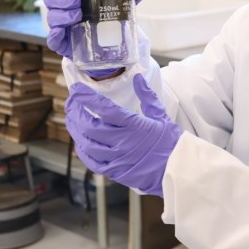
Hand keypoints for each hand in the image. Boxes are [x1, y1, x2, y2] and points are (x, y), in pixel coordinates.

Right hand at [43, 0, 149, 58]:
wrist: (109, 47)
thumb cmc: (109, 19)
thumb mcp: (122, 5)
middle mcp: (63, 8)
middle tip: (77, 2)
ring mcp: (61, 25)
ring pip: (52, 17)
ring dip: (62, 15)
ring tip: (77, 16)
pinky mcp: (62, 43)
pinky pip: (52, 39)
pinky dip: (54, 35)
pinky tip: (61, 32)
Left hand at [64, 74, 181, 195]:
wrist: (177, 169)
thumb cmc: (170, 141)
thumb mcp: (160, 114)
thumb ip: (147, 95)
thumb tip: (138, 77)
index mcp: (134, 125)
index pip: (104, 108)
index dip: (87, 97)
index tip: (77, 88)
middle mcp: (122, 141)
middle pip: (89, 126)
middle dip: (76, 112)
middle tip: (71, 102)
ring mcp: (117, 158)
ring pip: (87, 143)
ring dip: (76, 130)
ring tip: (72, 119)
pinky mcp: (115, 171)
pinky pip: (92, 162)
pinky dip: (83, 151)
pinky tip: (80, 142)